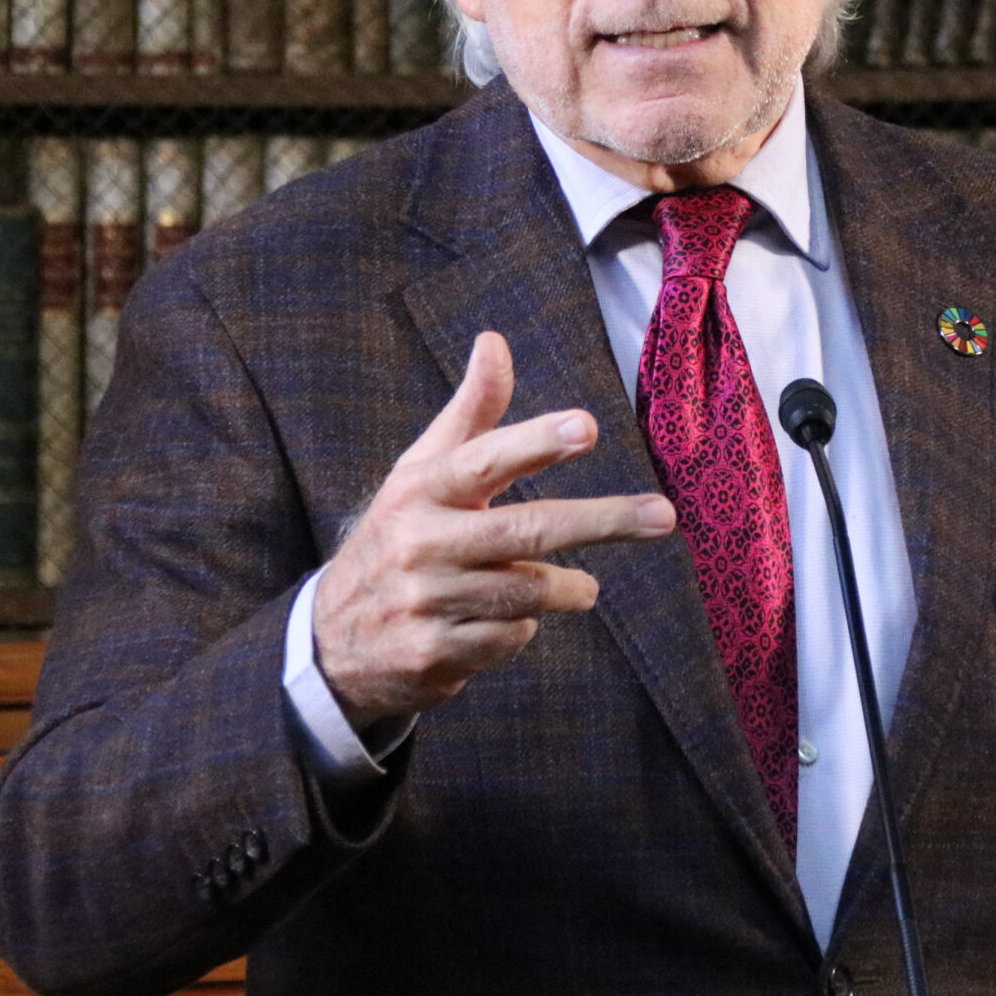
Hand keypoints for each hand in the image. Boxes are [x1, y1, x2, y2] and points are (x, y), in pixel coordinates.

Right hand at [313, 331, 675, 723]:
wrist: (333, 639)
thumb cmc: (400, 536)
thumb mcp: (423, 471)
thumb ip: (471, 412)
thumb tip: (494, 340)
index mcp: (421, 489)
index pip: (484, 459)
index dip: (535, 442)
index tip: (587, 427)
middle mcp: (421, 543)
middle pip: (527, 531)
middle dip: (602, 520)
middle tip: (662, 515)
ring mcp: (426, 603)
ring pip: (529, 593)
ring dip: (565, 589)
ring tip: (580, 587)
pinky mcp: (434, 655)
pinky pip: (510, 639)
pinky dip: (522, 629)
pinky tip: (503, 621)